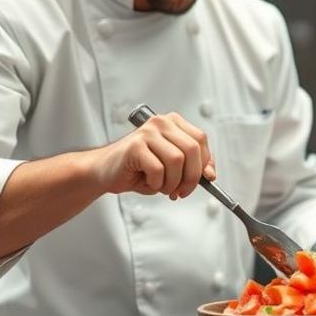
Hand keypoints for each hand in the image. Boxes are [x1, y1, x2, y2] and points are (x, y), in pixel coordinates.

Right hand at [87, 112, 215, 198]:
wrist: (105, 172)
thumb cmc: (139, 169)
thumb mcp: (171, 167)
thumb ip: (192, 167)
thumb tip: (210, 175)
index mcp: (172, 123)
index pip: (200, 140)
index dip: (205, 162)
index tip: (205, 179)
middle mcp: (161, 123)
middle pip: (192, 150)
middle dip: (191, 177)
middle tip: (182, 192)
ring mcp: (147, 133)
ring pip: (177, 161)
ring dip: (172, 182)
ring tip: (161, 187)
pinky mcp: (135, 146)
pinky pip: (158, 170)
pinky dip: (156, 183)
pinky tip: (147, 182)